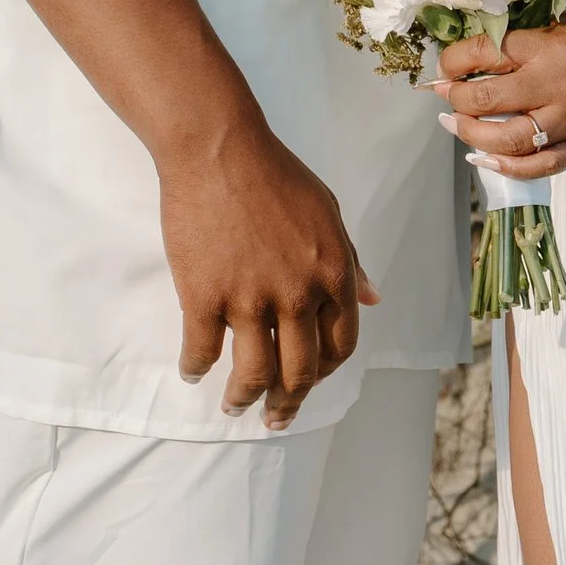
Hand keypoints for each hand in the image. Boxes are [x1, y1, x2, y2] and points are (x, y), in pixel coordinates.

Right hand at [162, 108, 379, 428]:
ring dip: (244, 400)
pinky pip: (201, 351)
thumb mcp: (329, 211)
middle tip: (274, 417)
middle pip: (299, 372)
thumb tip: (374, 298)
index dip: (325, 373)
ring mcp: (249, 299)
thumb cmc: (275, 173)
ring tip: (235, 406)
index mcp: (332, 274)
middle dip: (287, 404)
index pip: (340, 346)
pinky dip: (195, 368)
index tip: (309, 383)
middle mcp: (296, 295)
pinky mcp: (203, 296)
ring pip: (253, 374)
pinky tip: (191, 370)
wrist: (218, 147)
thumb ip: (351, 259)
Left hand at [437, 16, 565, 179]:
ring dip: (472, 134)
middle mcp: (558, 86)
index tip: (443, 67)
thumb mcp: (560, 24)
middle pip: (488, 98)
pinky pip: (541, 165)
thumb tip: (466, 60)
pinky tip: (484, 159)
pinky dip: (508, 168)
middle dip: (456, 98)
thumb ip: (519, 42)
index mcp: (549, 47)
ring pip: (509, 139)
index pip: (486, 53)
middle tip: (444, 95)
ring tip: (454, 124)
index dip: (454, 61)